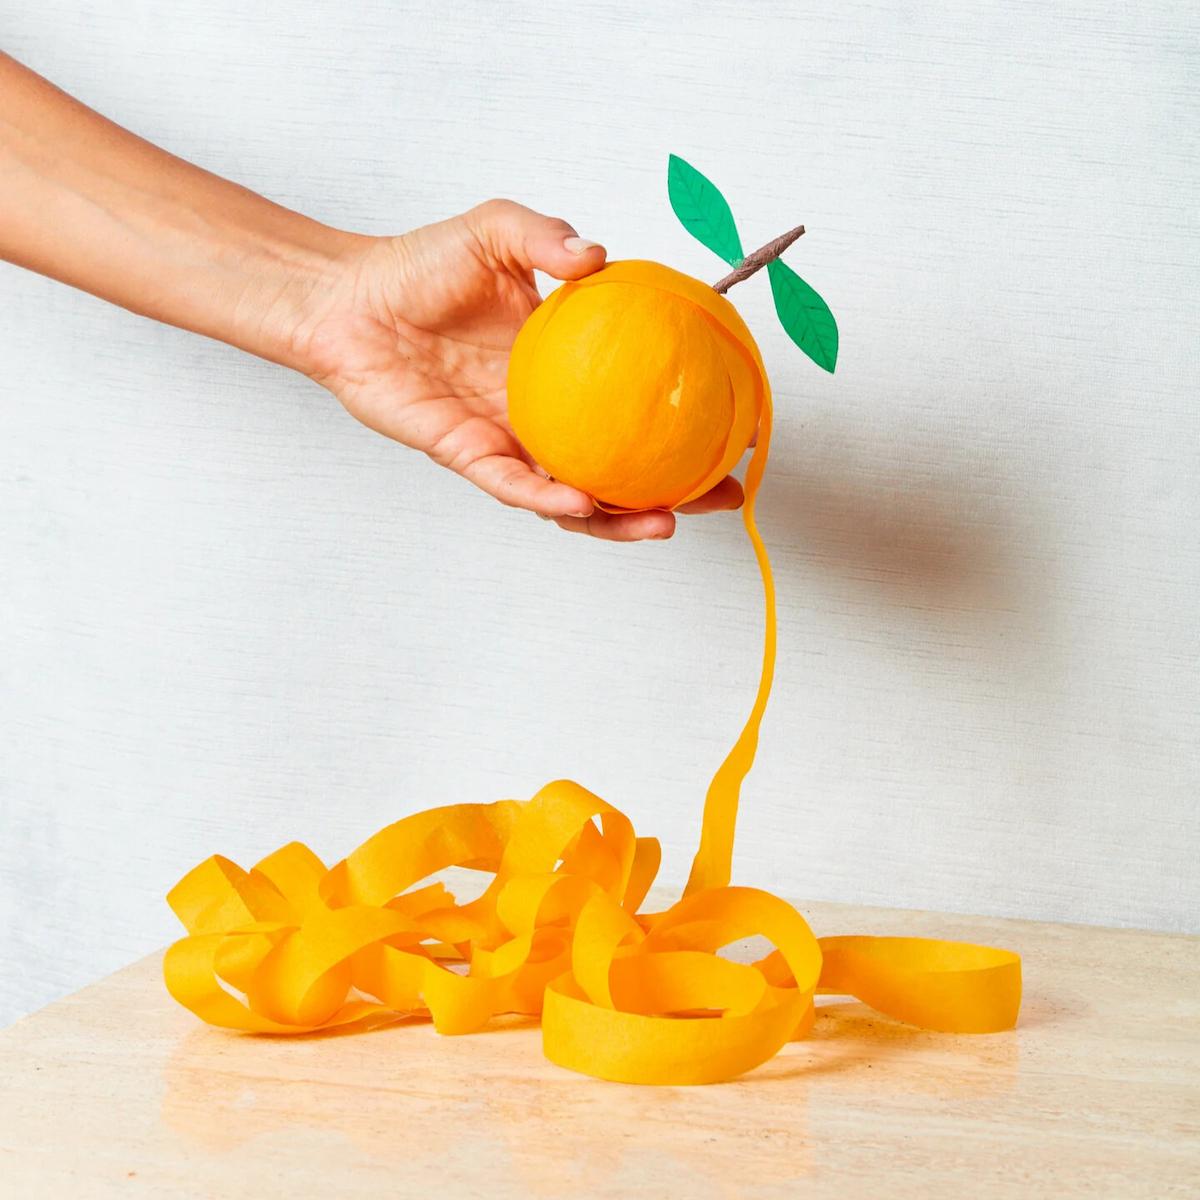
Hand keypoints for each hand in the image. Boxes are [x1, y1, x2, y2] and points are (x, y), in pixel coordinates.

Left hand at [292, 200, 744, 540]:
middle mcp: (544, 414)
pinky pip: (514, 485)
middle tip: (721, 497)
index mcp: (563, 369)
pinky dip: (547, 499)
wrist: (349, 300)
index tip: (734, 427)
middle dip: (672, 490)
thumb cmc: (418, 268)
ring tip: (665, 523)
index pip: (634, 403)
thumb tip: (598, 255)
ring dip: (618, 518)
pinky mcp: (467, 455)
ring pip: (574, 497)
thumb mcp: (494, 232)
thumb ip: (546, 238)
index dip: (682, 420)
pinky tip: (583, 503)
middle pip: (620, 466)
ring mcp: (509, 440)